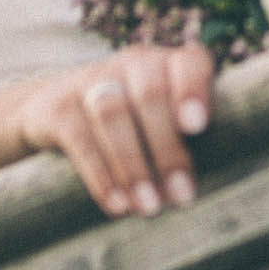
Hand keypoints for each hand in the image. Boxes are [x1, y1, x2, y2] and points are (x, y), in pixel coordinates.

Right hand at [16, 44, 213, 216]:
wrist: (53, 107)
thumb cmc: (132, 122)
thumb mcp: (161, 117)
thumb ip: (188, 137)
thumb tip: (215, 187)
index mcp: (166, 63)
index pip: (188, 62)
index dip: (194, 89)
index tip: (198, 127)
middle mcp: (131, 63)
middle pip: (150, 93)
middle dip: (167, 149)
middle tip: (182, 196)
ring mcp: (91, 80)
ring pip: (113, 114)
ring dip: (135, 166)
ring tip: (150, 207)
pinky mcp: (59, 107)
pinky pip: (81, 139)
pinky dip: (102, 175)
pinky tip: (118, 205)